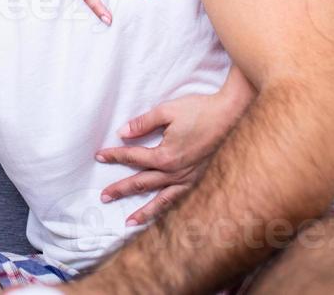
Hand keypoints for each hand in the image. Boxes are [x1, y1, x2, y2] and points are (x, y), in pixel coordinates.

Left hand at [95, 89, 245, 225]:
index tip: (99, 156)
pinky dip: (169, 210)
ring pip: (162, 200)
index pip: (133, 157)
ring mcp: (190, 180)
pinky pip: (181, 200)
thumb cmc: (202, 111)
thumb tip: (122, 133)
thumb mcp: (168, 110)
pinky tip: (163, 216)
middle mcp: (176, 173)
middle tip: (104, 197)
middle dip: (121, 189)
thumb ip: (143, 123)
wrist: (234, 116)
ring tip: (129, 222)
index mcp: (165, 156)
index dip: (114, 156)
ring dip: (144, 212)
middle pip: (141, 183)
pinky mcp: (201, 181)